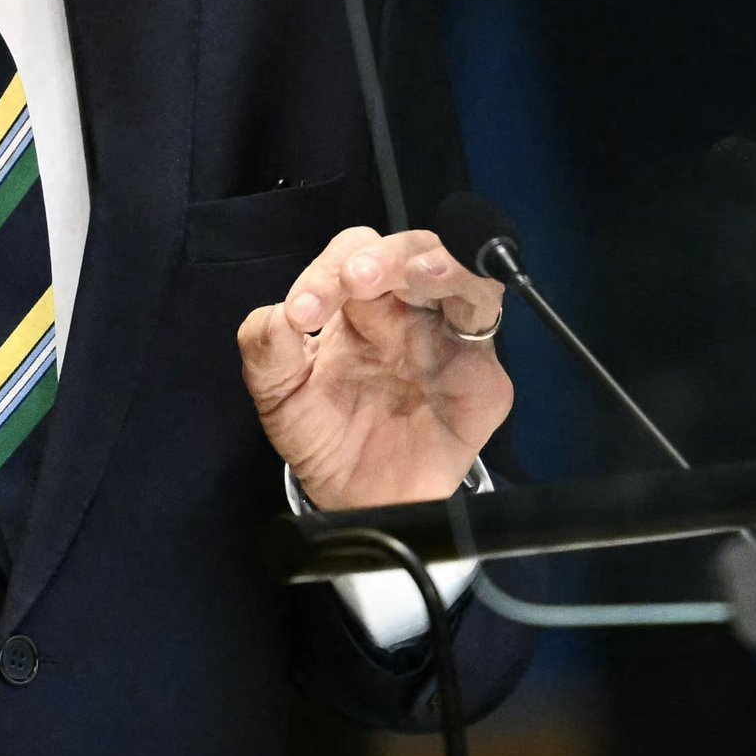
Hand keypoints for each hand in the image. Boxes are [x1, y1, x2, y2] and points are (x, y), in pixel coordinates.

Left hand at [237, 226, 514, 512]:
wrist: (360, 504)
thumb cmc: (326, 440)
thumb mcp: (278, 396)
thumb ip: (266, 349)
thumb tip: (280, 313)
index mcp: (357, 309)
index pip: (350, 257)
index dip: (326, 271)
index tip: (302, 312)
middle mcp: (406, 313)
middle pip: (408, 251)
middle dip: (381, 256)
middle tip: (353, 278)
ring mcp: (447, 338)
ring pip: (459, 271)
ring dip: (434, 262)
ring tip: (410, 272)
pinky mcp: (481, 374)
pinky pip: (489, 319)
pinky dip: (475, 290)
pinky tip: (450, 291)